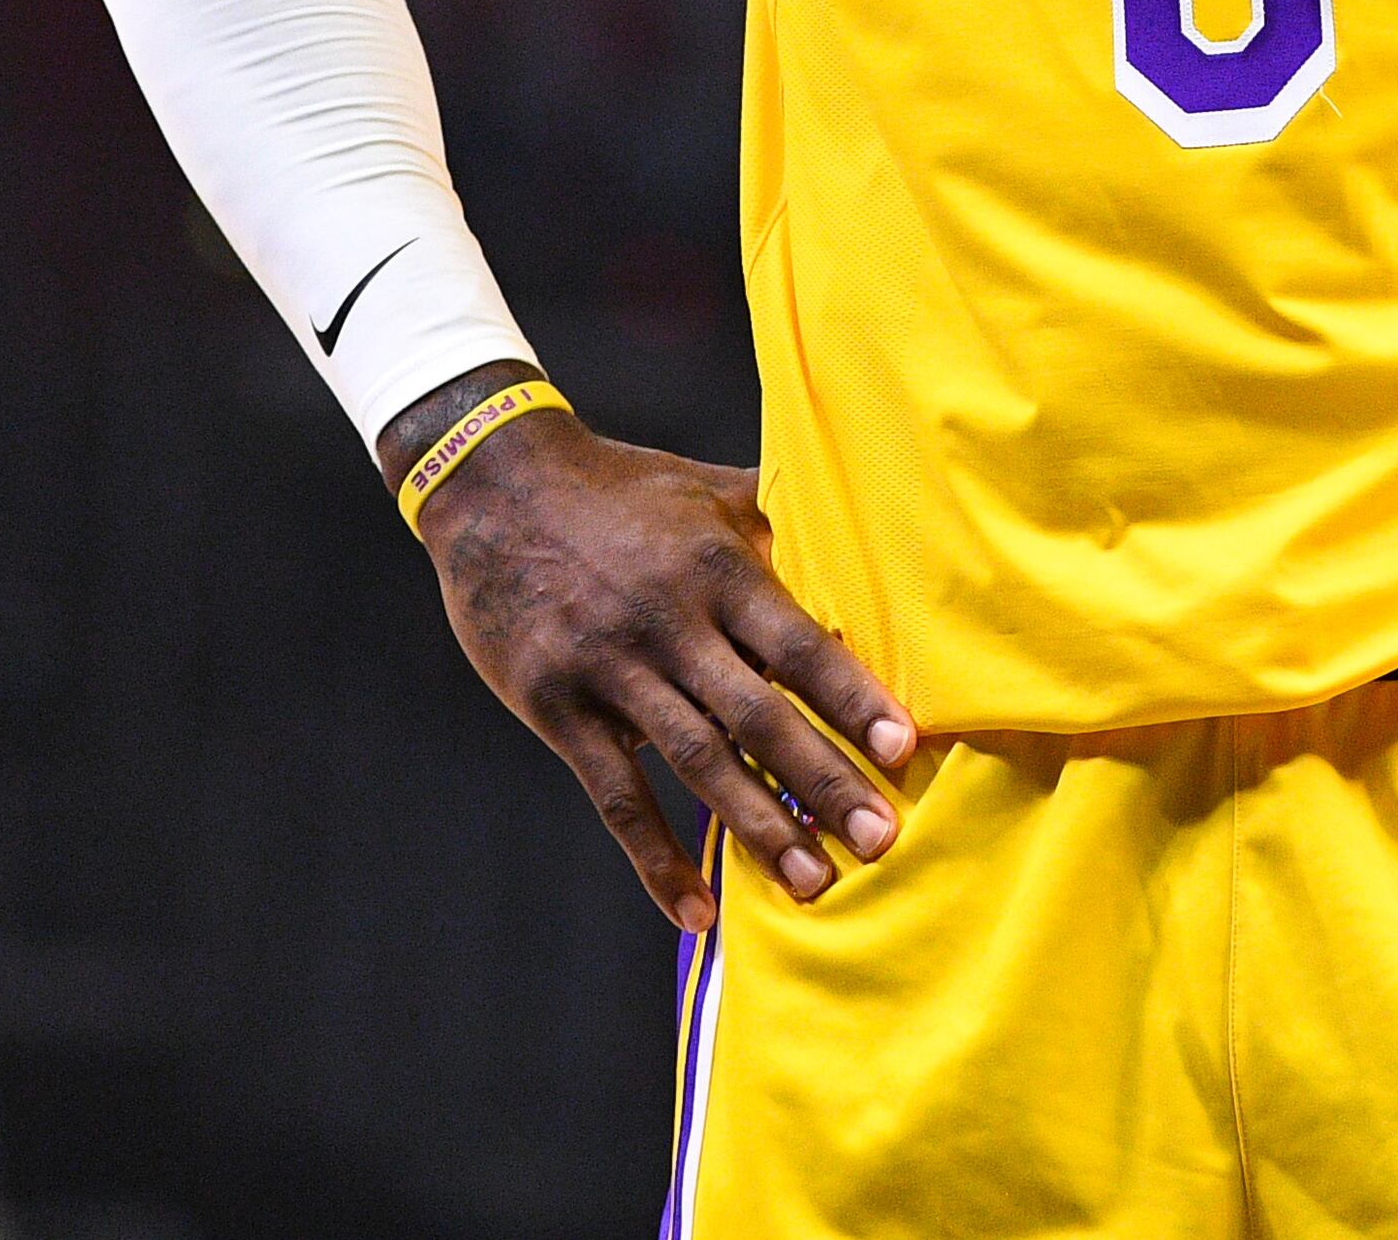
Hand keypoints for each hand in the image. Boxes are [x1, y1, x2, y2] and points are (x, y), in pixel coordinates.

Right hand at [394, 390, 917, 927]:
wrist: (494, 486)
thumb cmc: (620, 489)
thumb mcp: (706, 488)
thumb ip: (781, 516)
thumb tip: (865, 529)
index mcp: (715, 566)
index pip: (795, 641)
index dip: (850, 696)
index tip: (903, 747)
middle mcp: (667, 620)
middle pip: (756, 712)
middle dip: (822, 779)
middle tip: (881, 838)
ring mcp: (609, 668)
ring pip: (694, 760)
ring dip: (757, 826)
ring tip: (812, 882)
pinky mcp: (558, 707)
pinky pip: (615, 795)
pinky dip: (656, 859)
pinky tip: (697, 910)